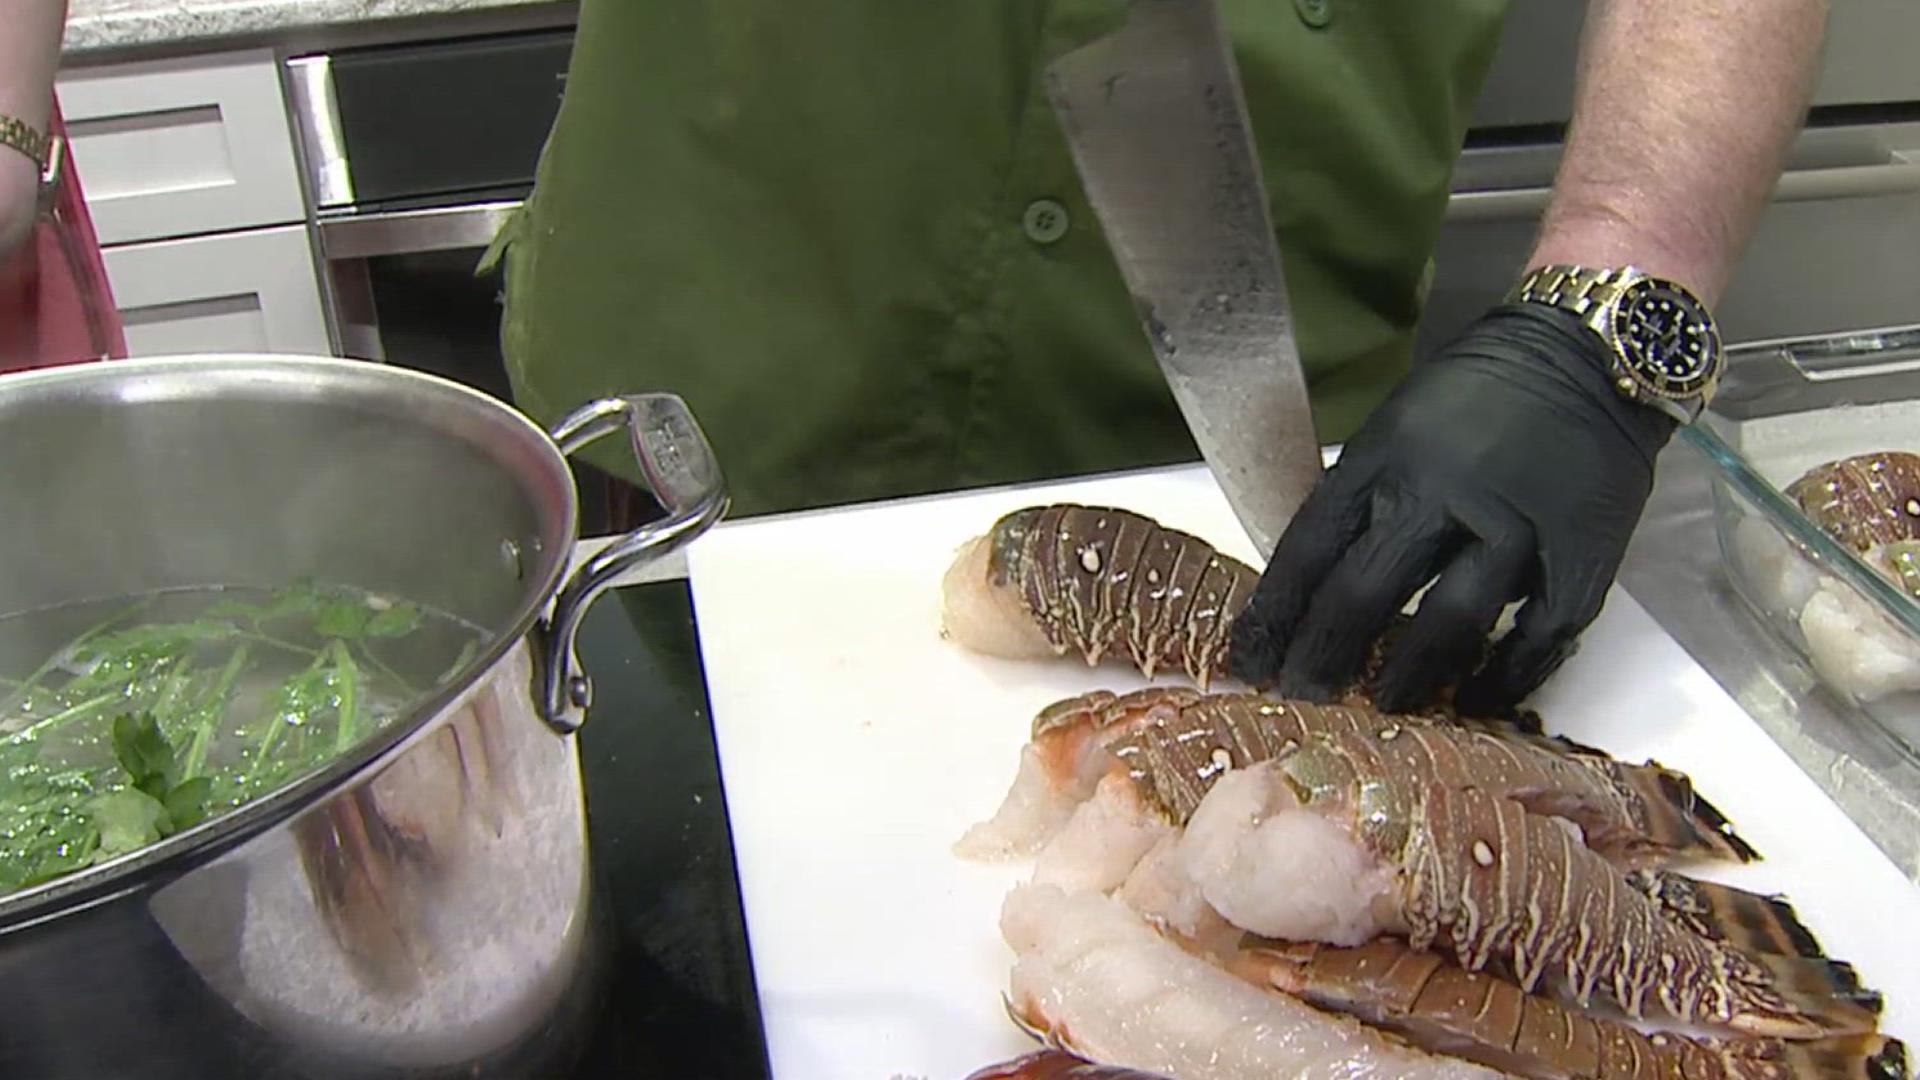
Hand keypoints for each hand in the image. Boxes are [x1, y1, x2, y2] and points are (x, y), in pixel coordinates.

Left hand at [1227, 303, 1675, 716]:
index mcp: (1383, 458)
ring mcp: (1514, 526)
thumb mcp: (1395, 426)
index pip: (1308, 550)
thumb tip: (1312, 586)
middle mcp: (1440, 492)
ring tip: (1387, 708)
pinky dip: (1506, 677)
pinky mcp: (1580, 555)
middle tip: (1306, 697)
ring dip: (1411, 677)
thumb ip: (1360, 498)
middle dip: (1325, 658)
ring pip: (1449, 623)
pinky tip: (1479, 699)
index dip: (1273, 615)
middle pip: (1365, 594)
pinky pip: (1539, 637)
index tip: (1250, 661)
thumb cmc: (1477, 396)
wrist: (1586, 353)